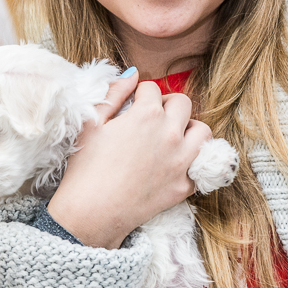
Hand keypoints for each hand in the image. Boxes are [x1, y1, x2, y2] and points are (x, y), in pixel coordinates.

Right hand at [47, 71, 211, 247]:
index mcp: (146, 114)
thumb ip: (114, 93)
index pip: (153, 89)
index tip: (132, 105)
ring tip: (170, 137)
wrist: (90, 214)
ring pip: (202, 131)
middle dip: (167, 105)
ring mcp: (181, 161)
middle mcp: (170, 134)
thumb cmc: (85, 167)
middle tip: (151, 118)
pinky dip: (192, 160)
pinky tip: (174, 162)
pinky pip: (201, 164)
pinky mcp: (185, 186)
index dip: (140, 94)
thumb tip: (132, 73)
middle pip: (182, 103)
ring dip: (188, 129)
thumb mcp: (91, 122)